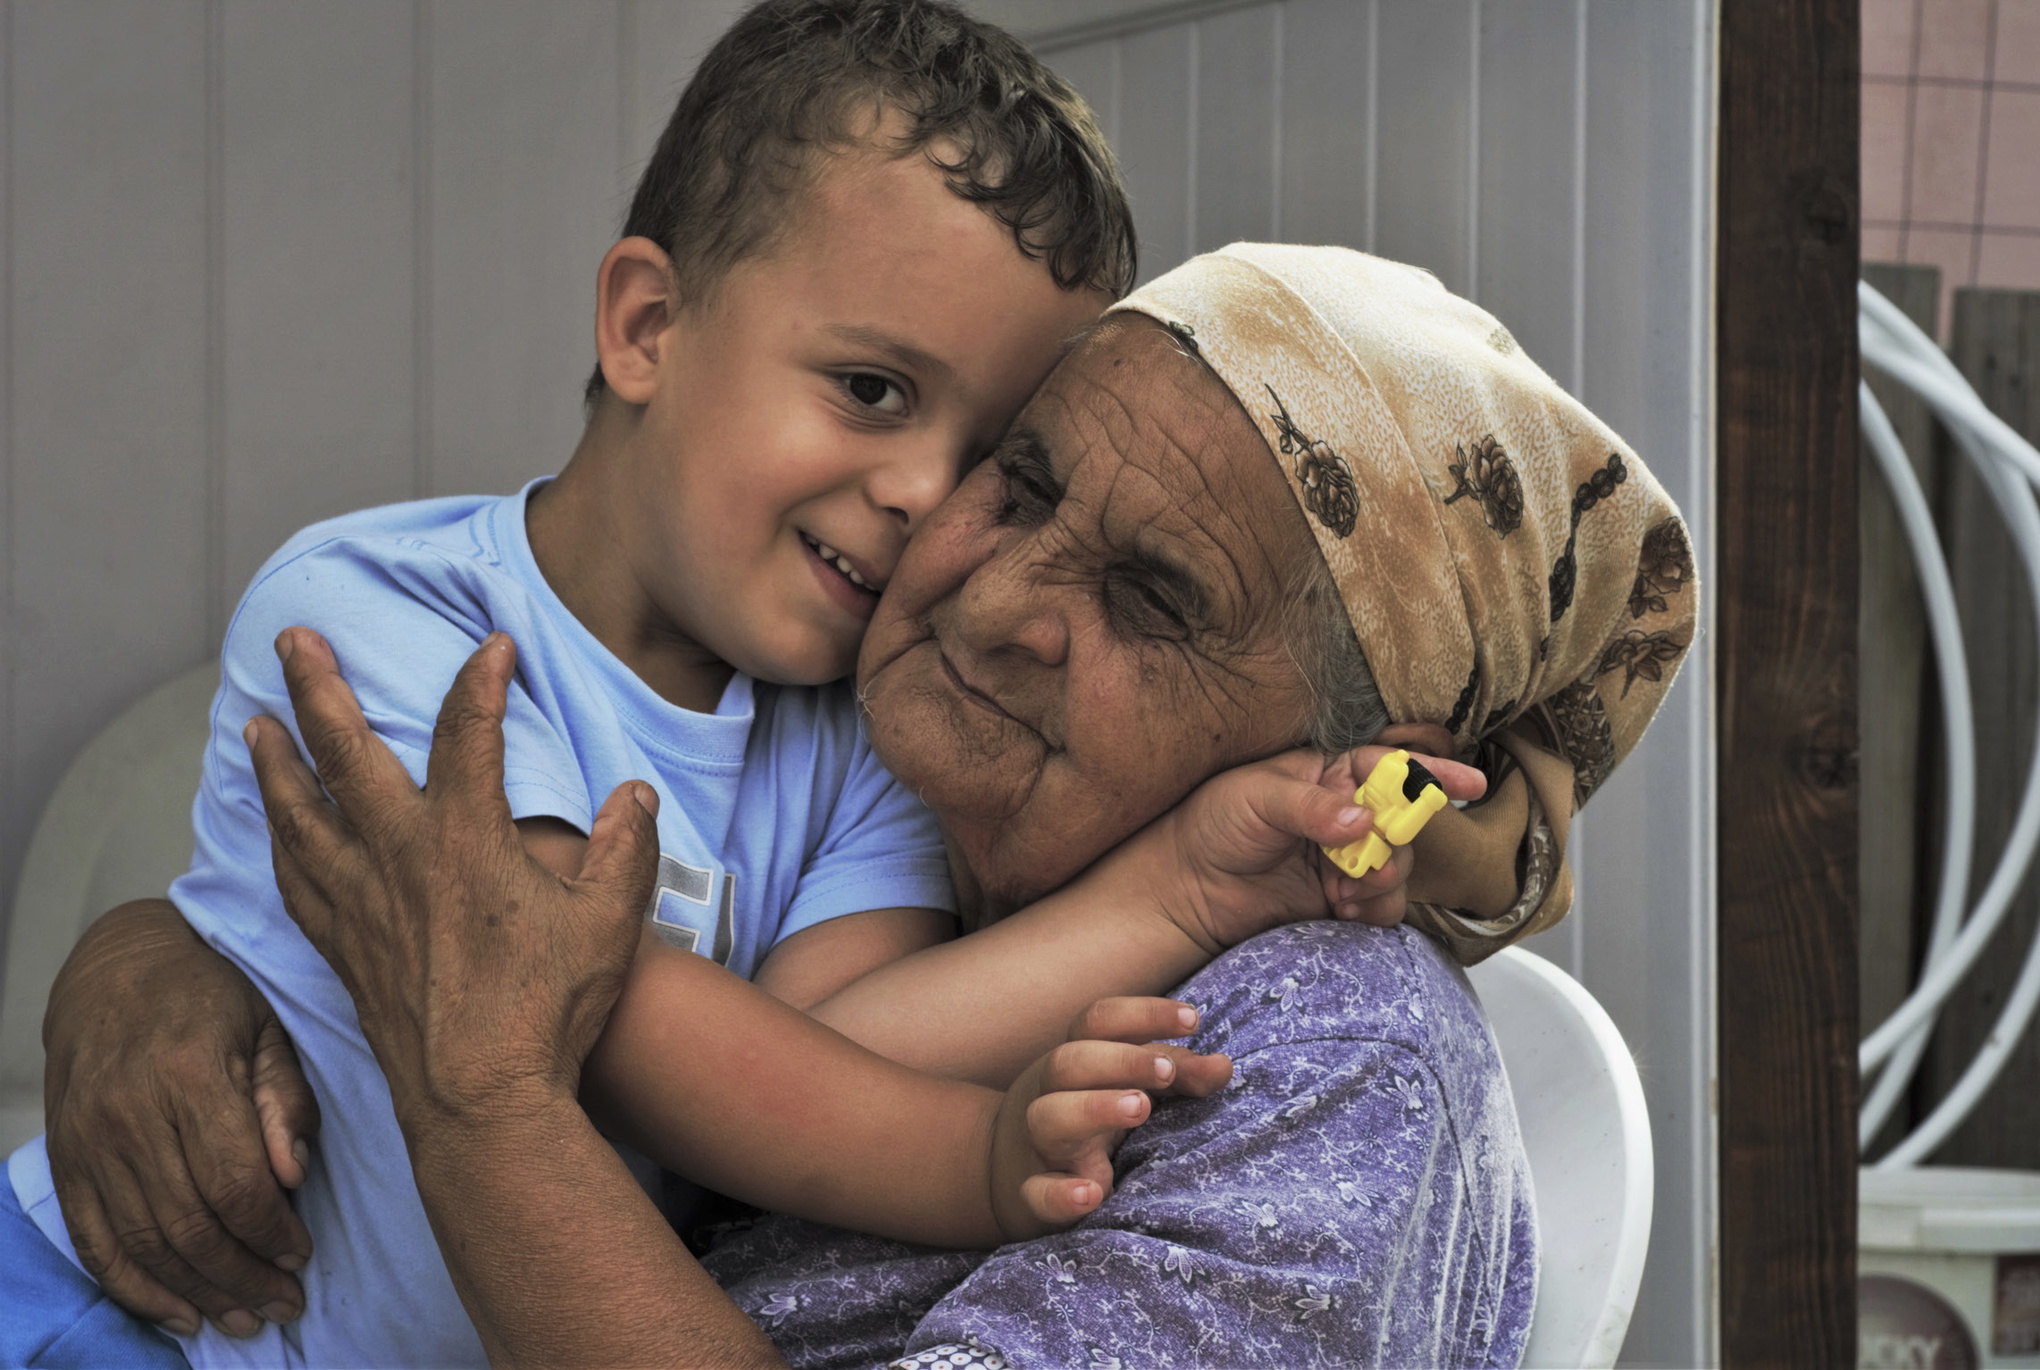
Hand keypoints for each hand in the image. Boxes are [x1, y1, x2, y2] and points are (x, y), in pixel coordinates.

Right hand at [42, 901, 316, 1338]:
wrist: (115, 968)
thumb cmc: (209, 996)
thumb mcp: (268, 1029)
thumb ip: (285, 1102)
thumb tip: (294, 1177)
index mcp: (189, 1075)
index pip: (234, 1182)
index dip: (271, 1232)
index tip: (303, 1256)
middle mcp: (130, 1115)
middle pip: (189, 1225)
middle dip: (242, 1276)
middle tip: (284, 1305)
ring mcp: (89, 1143)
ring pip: (144, 1244)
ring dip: (198, 1293)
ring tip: (244, 1318)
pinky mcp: (66, 1162)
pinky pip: (95, 1242)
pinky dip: (136, 1288)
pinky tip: (178, 1314)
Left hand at [245, 627, 660, 1130]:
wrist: (482, 1101)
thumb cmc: (548, 1010)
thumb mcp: (610, 922)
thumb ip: (626, 849)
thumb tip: (632, 794)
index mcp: (465, 839)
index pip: (468, 731)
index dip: (481, 680)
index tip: (494, 647)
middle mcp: (398, 858)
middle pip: (344, 753)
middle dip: (316, 688)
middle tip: (295, 640)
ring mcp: (361, 903)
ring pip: (299, 814)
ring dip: (276, 761)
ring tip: (256, 723)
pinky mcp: (344, 947)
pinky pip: (297, 880)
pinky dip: (281, 843)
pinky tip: (277, 831)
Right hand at [988, 997, 1230, 1241]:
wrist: (1007, 1171)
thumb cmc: (1090, 1116)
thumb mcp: (1131, 1085)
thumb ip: (1178, 1073)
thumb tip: (1223, 1065)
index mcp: (1078, 1059)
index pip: (1100, 1021)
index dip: (1143, 1013)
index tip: (1193, 1020)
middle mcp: (1052, 1093)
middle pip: (1070, 1061)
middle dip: (1121, 1059)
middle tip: (1167, 1070)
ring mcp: (1040, 1144)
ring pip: (1048, 1117)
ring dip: (1094, 1108)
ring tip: (1140, 1107)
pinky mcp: (1035, 1195)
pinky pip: (1037, 1192)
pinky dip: (1060, 1193)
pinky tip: (1091, 1194)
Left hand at [1148, 743, 1486, 953]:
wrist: (1185, 888)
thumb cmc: (1212, 825)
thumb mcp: (1255, 798)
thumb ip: (1311, 806)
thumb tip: (1362, 818)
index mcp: (1328, 774)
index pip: (1389, 767)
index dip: (1431, 772)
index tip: (1469, 782)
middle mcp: (1346, 814)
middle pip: (1403, 821)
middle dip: (1399, 839)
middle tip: (1375, 858)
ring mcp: (1346, 859)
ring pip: (1399, 865)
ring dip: (1384, 877)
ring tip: (1346, 887)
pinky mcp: (1341, 900)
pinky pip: (1382, 904)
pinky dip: (1374, 907)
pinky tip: (1342, 906)